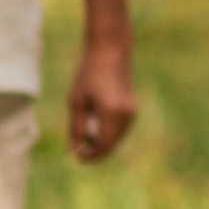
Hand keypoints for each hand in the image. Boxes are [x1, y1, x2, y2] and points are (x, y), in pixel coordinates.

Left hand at [69, 37, 136, 162]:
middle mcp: (125, 114)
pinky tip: (96, 128)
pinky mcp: (133, 107)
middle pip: (112, 144)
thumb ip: (76, 128)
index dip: (91, 156)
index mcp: (110, 112)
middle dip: (97, 152)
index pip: (103, 145)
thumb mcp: (76, 101)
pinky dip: (110, 134)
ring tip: (86, 139)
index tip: (78, 158)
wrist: (110, 51)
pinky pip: (121, 129)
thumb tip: (74, 151)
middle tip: (80, 152)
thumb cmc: (88, 73)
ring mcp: (132, 111)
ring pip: (118, 138)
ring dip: (103, 143)